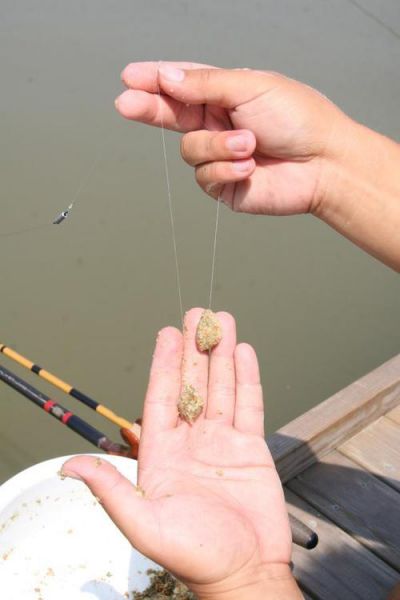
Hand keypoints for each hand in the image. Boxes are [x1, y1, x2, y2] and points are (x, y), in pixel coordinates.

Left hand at [62, 308, 300, 598]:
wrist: (245, 571)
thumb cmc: (195, 555)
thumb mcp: (145, 524)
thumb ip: (112, 489)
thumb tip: (69, 467)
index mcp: (163, 453)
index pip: (161, 398)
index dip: (164, 364)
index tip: (167, 333)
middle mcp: (191, 441)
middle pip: (193, 384)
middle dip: (195, 348)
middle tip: (197, 313)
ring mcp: (223, 442)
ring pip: (222, 387)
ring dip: (222, 354)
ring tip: (223, 321)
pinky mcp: (251, 448)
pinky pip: (250, 404)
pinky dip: (247, 378)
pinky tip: (245, 352)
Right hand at [115, 61, 347, 215]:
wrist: (324, 164)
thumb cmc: (299, 119)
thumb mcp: (249, 87)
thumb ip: (205, 85)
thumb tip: (167, 78)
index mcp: (224, 93)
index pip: (181, 84)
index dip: (154, 80)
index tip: (130, 77)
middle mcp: (218, 123)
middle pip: (171, 115)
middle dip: (149, 108)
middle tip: (127, 103)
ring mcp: (219, 155)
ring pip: (189, 150)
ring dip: (217, 146)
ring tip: (249, 144)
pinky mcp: (224, 184)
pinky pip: (205, 177)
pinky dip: (226, 170)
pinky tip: (249, 166)